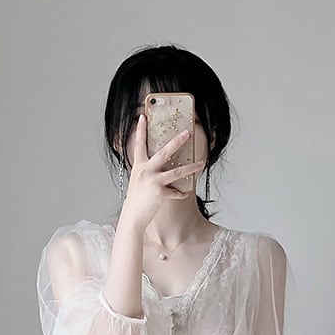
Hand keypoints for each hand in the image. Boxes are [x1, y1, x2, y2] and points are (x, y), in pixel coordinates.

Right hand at [122, 113, 204, 232]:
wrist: (133, 217)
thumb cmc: (137, 200)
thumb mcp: (139, 182)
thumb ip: (148, 171)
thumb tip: (162, 167)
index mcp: (139, 166)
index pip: (139, 144)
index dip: (141, 130)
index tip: (143, 117)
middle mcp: (145, 170)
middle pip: (164, 152)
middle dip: (177, 141)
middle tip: (187, 133)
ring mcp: (153, 181)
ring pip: (177, 172)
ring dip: (191, 167)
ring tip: (202, 164)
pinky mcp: (160, 192)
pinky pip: (176, 191)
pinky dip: (180, 193)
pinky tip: (181, 194)